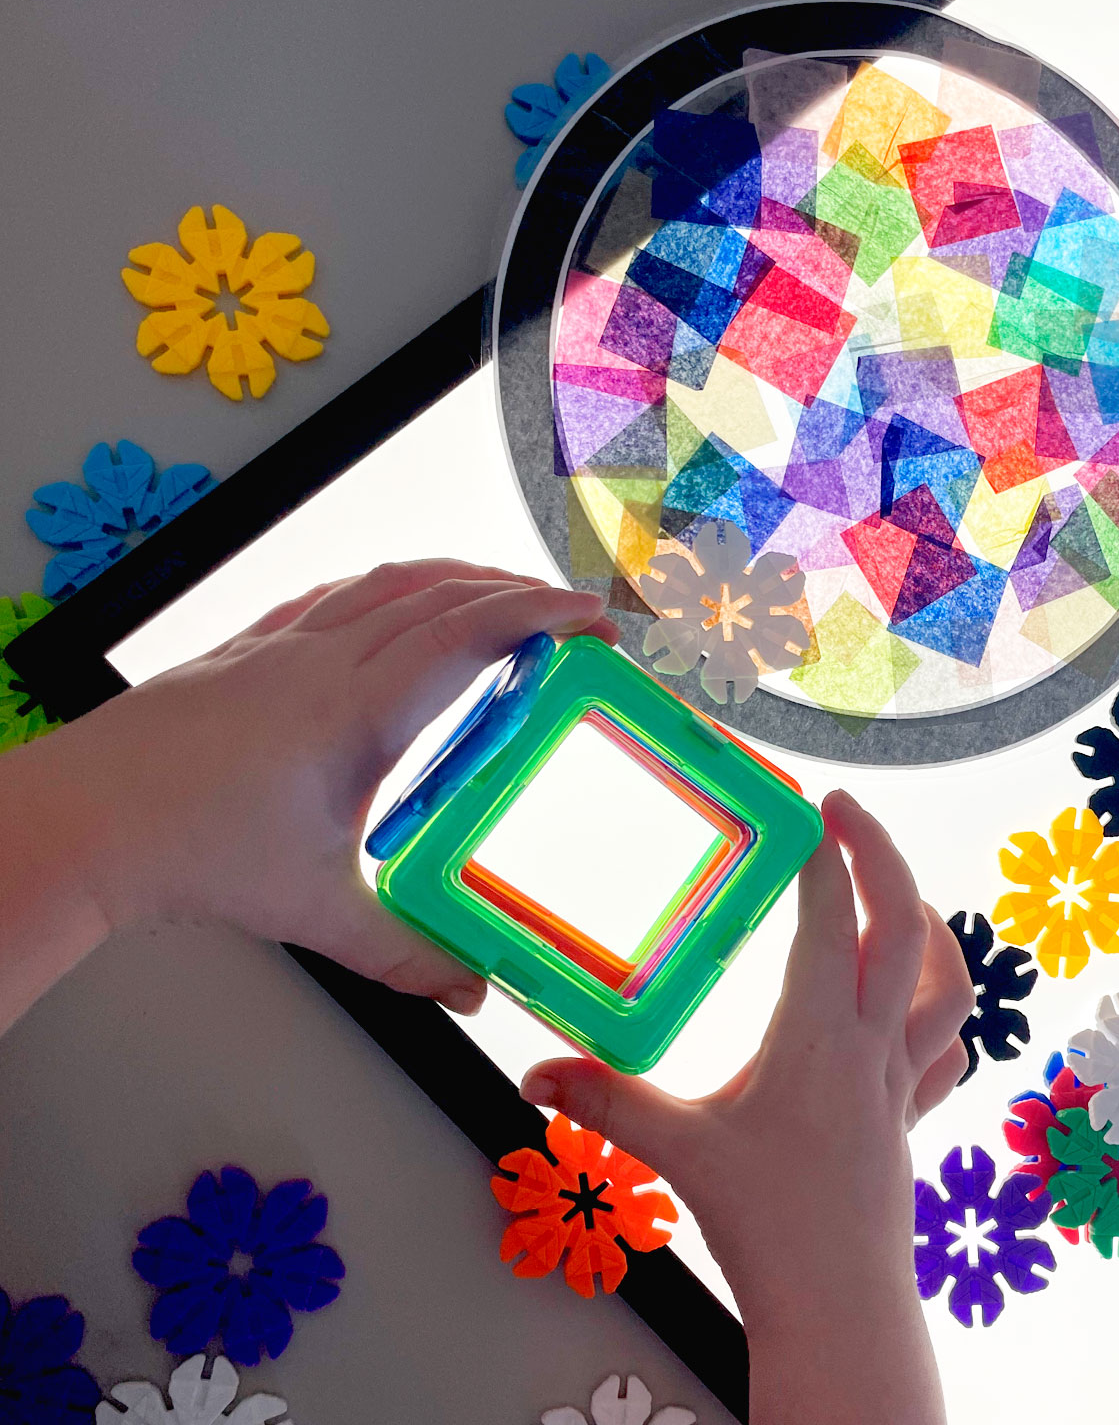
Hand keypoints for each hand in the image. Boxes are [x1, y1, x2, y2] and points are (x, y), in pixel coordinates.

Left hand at [25, 559, 615, 1012]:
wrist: (81, 820)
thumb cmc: (186, 854)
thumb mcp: (316, 911)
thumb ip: (405, 954)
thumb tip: (471, 988)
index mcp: (353, 710)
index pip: (466, 636)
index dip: (538, 617)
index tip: (590, 615)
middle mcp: (321, 660)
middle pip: (441, 593)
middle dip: (519, 592)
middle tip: (574, 613)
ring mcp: (279, 646)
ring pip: (389, 581)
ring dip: (461, 577)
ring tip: (507, 596)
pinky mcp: (246, 649)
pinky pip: (337, 593)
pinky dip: (393, 586)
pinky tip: (401, 602)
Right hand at [522, 791, 973, 1424]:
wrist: (838, 1303)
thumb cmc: (769, 1226)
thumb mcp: (677, 1151)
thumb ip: (607, 1102)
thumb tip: (535, 1074)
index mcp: (819, 1034)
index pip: (831, 920)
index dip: (823, 858)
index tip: (806, 812)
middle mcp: (871, 1046)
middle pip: (907, 927)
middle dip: (883, 856)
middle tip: (847, 814)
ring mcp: (900, 1082)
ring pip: (947, 985)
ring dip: (928, 928)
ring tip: (897, 896)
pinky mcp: (908, 1118)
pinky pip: (944, 1050)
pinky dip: (936, 1013)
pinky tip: (911, 1010)